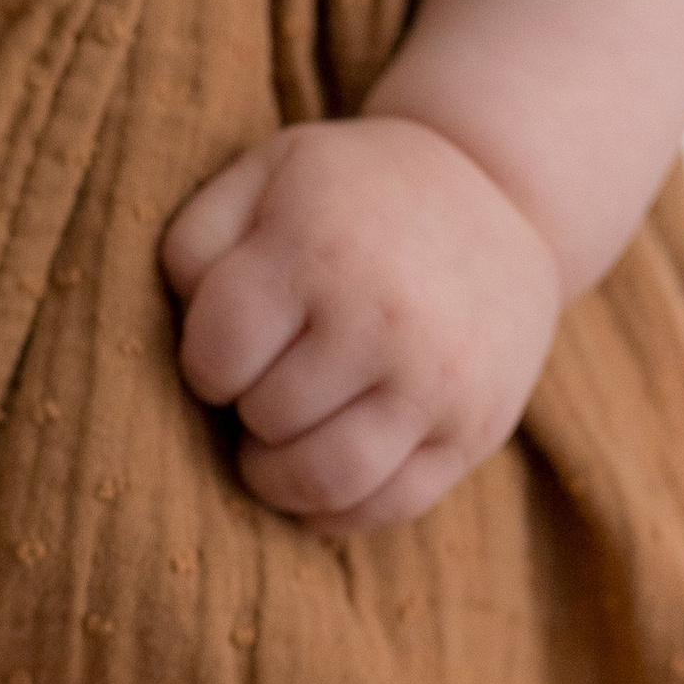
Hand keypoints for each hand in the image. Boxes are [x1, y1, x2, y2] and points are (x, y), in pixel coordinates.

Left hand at [162, 117, 561, 531]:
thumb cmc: (353, 193)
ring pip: (324, 481)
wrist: (500, 191)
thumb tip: (183, 322)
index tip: (227, 348)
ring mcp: (438, 383)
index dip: (205, 363)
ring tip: (279, 440)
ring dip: (281, 474)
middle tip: (266, 380)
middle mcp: (384, 321)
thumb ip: (198, 240)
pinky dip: (337, 509)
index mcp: (319, 253)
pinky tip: (320, 474)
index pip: (217, 358)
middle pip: (267, 419)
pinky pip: (388, 506)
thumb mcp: (266, 175)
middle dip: (250, 407)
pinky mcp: (477, 430)